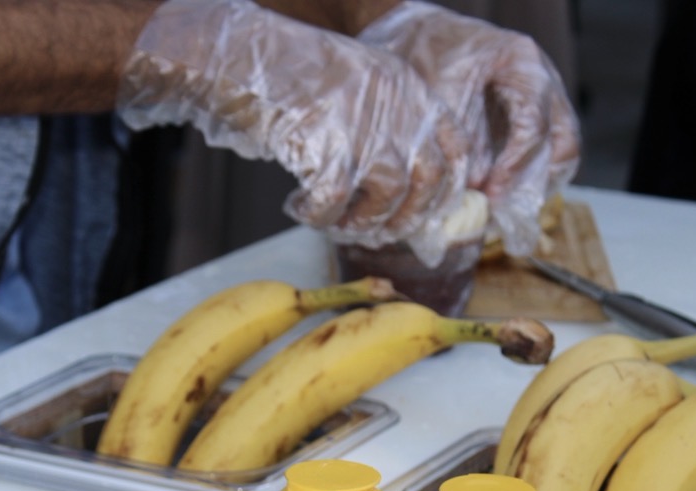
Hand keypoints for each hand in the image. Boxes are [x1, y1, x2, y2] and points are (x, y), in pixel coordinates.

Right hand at [118, 0, 468, 261]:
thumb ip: (386, 128)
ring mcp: (365, 127)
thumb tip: (402, 195)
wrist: (242, 56)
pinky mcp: (327, 148)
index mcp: (408, 87)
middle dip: (403, 217)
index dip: (444, 188)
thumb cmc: (290, 76)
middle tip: (372, 229)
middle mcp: (396, 106)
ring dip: (360, 221)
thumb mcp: (357, 90)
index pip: (454, 147)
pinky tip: (299, 207)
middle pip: (428, 180)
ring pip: (387, 198)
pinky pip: (334, 204)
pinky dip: (318, 216)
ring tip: (333, 222)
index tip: (422, 211)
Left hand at [359, 1, 580, 255]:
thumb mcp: (436, 91)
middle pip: (564, 143)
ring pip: (562, 152)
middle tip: (500, 212)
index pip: (535, 124)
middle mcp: (543, 80)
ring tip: (499, 211)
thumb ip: (459, 139)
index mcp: (523, 64)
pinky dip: (526, 179)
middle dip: (534, 184)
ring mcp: (543, 100)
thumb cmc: (426, 53)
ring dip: (535, 187)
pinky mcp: (531, 119)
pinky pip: (544, 156)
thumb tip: (475, 190)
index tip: (491, 194)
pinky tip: (496, 198)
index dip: (515, 166)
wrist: (421, 32)